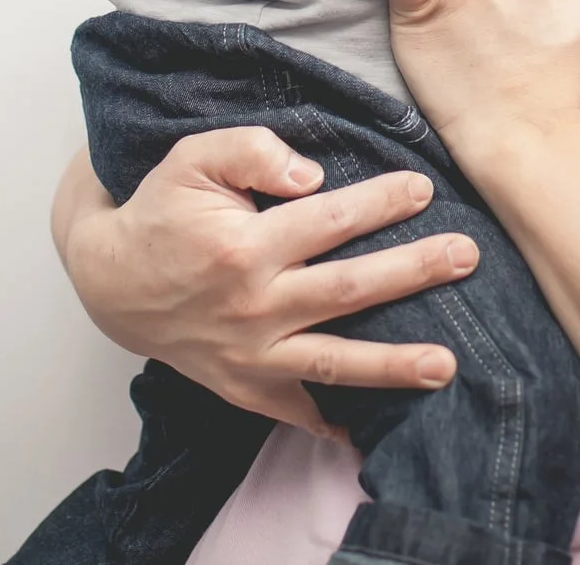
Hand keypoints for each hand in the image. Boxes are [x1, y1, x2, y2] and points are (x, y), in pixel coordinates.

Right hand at [50, 130, 479, 435]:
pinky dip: (335, 424)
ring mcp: (250, 355)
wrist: (112, 280)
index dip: (379, 203)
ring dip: (393, 365)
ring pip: (333, 362)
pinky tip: (381, 427)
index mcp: (243, 247)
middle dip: (412, 273)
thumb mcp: (193, 159)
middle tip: (467, 258)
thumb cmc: (163, 211)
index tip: (422, 189)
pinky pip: (297, 410)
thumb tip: (311, 174)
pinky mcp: (244, 387)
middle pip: (348, 290)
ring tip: (448, 364)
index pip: (328, 221)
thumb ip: (251, 151)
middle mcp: (253, 305)